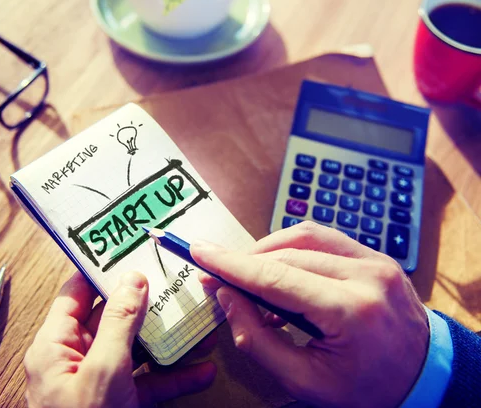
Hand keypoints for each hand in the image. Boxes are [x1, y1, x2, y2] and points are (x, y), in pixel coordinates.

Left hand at [24, 270, 216, 407]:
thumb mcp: (103, 371)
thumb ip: (118, 323)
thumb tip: (131, 280)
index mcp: (55, 346)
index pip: (76, 293)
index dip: (100, 269)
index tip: (128, 250)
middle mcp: (74, 360)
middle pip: (112, 319)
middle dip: (147, 305)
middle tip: (172, 282)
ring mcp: (98, 384)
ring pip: (135, 351)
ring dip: (167, 341)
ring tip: (196, 323)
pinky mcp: (118, 404)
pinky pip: (147, 383)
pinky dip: (173, 377)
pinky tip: (200, 370)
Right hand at [191, 221, 428, 407]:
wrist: (425, 377)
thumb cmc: (368, 388)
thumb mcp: (306, 381)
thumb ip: (257, 340)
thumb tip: (227, 298)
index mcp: (351, 312)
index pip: (275, 278)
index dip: (231, 265)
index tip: (199, 252)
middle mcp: (366, 275)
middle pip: (286, 253)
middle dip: (244, 262)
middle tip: (217, 277)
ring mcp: (375, 260)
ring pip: (303, 235)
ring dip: (267, 251)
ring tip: (250, 279)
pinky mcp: (375, 254)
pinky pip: (323, 237)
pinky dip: (292, 248)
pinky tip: (281, 270)